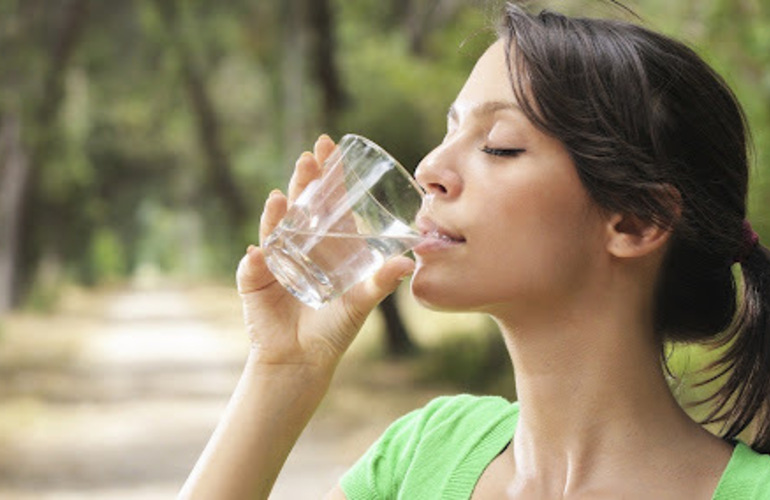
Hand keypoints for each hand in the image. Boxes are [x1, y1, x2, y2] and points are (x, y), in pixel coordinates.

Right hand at [236, 135, 414, 370]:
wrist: (303, 359)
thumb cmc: (334, 328)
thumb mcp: (361, 302)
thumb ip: (381, 282)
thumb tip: (407, 261)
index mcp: (325, 243)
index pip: (325, 200)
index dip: (326, 174)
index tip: (329, 145)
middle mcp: (298, 245)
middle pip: (299, 205)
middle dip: (303, 180)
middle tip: (310, 157)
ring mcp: (274, 259)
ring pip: (275, 228)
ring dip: (277, 211)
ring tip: (283, 196)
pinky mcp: (255, 280)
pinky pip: (255, 266)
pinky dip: (258, 259)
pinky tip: (261, 252)